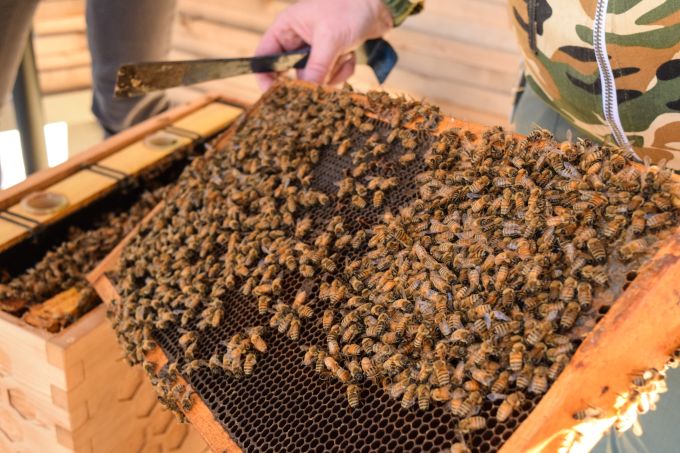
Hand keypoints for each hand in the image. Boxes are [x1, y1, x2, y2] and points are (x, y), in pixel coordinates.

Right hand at [255, 0, 392, 89]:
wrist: (377, 5)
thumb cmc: (349, 9)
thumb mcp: (330, 39)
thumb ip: (316, 67)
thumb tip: (305, 91)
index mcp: (286, 28)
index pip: (264, 57)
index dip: (265, 77)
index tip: (273, 97)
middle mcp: (297, 39)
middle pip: (291, 72)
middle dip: (309, 79)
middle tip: (319, 84)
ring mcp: (314, 49)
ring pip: (314, 78)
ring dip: (331, 73)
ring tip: (344, 55)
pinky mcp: (331, 56)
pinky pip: (331, 75)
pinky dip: (343, 70)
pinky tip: (351, 55)